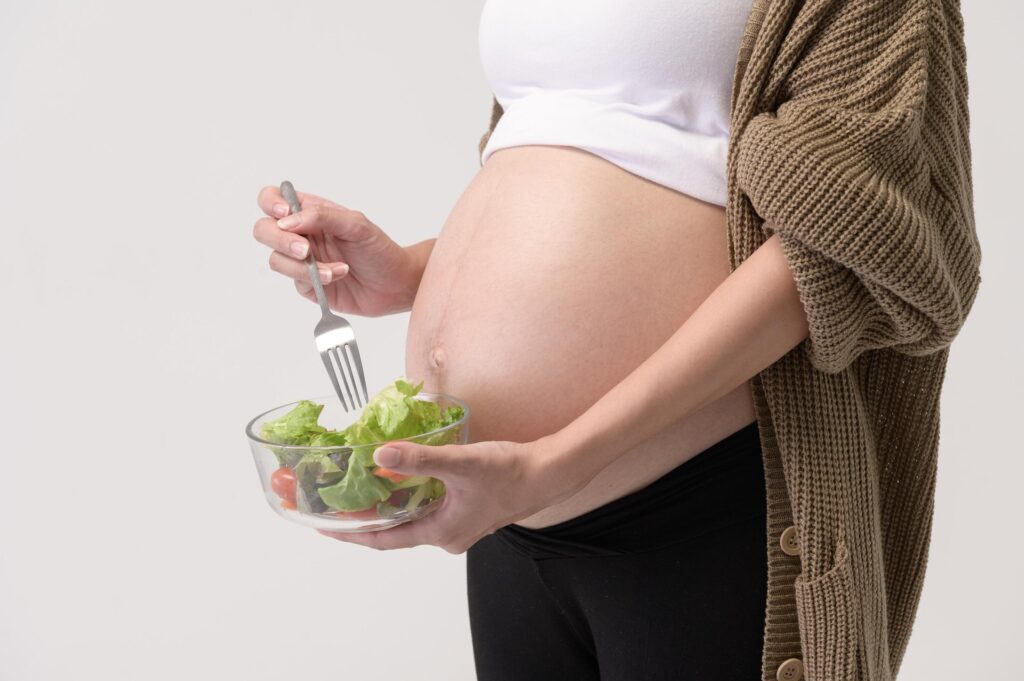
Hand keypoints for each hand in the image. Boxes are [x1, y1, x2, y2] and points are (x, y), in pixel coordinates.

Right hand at [252, 186, 426, 315]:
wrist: (395, 284)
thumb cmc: (379, 249)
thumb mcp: (356, 224)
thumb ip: (322, 216)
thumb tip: (287, 221)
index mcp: (309, 212)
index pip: (271, 199)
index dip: (270, 203)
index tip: (285, 214)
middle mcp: (300, 234)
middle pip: (263, 230)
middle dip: (280, 240)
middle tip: (306, 250)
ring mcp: (301, 261)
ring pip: (275, 260)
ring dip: (303, 266)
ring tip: (335, 269)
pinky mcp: (306, 285)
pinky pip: (294, 281)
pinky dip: (316, 279)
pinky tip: (337, 275)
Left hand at [318, 436, 574, 553]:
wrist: (550, 472)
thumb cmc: (511, 472)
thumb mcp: (460, 463)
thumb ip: (419, 459)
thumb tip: (379, 454)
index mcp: (441, 533)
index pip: (384, 540)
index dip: (352, 534)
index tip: (325, 527)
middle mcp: (448, 536)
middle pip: (395, 531)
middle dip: (366, 518)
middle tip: (338, 502)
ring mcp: (460, 524)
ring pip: (413, 518)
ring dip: (388, 506)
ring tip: (362, 489)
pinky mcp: (469, 510)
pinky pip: (429, 508)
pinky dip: (410, 496)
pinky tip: (403, 477)